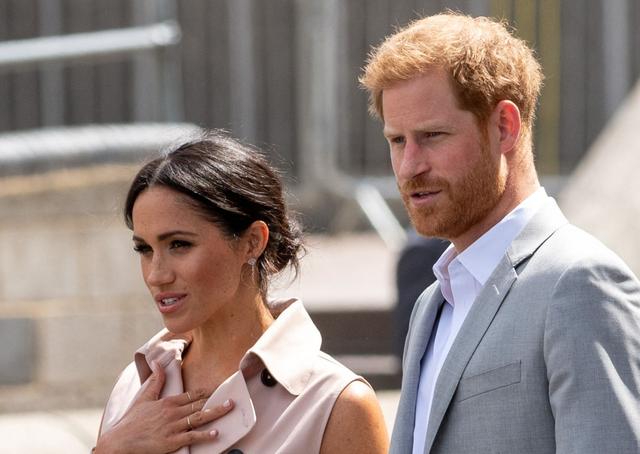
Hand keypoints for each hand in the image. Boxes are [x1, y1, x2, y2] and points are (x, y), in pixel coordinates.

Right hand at [94, 361, 233, 453]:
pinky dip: (204, 435)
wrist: (120, 442)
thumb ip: (155, 382)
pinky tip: (215, 433)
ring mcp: (173, 427)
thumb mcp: (143, 398)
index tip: (218, 387)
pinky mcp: (171, 442)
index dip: (205, 391)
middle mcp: (172, 413)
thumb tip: (158, 363)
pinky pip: (191, 437)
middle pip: (199, 405)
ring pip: (199, 418)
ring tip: (229, 408)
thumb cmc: (131, 422)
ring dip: (216, 413)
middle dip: (216, 400)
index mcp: (167, 402)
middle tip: (232, 398)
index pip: (191, 395)